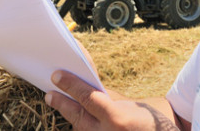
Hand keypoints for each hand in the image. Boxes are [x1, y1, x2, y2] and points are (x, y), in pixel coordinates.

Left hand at [45, 70, 178, 130]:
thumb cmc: (150, 121)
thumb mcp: (133, 105)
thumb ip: (109, 98)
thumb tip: (88, 86)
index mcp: (117, 118)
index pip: (88, 98)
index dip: (71, 85)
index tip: (57, 75)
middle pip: (78, 116)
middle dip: (62, 103)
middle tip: (50, 93)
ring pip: (80, 127)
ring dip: (69, 115)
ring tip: (57, 101)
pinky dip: (80, 125)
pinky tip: (73, 115)